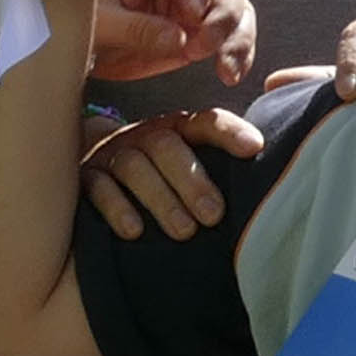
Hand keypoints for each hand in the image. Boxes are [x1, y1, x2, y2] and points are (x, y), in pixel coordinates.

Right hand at [78, 103, 263, 242]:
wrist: (89, 168)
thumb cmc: (159, 179)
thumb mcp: (189, 168)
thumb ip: (220, 172)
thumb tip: (271, 196)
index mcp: (179, 129)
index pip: (207, 123)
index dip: (230, 132)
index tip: (255, 148)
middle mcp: (146, 136)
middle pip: (167, 146)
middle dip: (193, 180)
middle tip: (214, 216)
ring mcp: (112, 154)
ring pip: (135, 167)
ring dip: (161, 199)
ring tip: (183, 232)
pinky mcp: (84, 177)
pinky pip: (98, 188)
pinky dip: (116, 208)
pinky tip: (133, 231)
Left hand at [92, 0, 252, 88]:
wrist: (83, 46)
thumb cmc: (84, 19)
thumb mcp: (101, 22)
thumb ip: (137, 28)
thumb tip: (180, 39)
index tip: (193, 13)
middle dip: (224, 14)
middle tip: (204, 46)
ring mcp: (198, 4)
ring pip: (237, 9)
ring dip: (238, 38)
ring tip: (225, 70)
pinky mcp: (202, 32)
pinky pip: (233, 37)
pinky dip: (238, 55)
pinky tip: (232, 74)